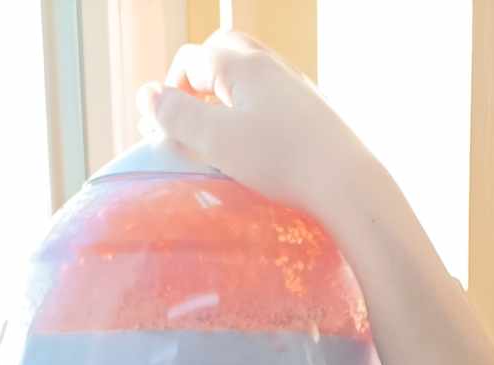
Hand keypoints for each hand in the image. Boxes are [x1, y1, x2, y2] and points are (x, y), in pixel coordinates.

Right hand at [136, 31, 379, 230]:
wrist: (346, 183)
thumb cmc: (279, 160)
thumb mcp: (217, 140)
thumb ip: (177, 117)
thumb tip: (146, 95)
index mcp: (241, 64)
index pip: (190, 61)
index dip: (168, 92)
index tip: (159, 130)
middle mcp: (268, 65)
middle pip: (220, 53)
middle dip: (196, 82)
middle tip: (186, 120)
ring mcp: (293, 87)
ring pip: (248, 75)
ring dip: (223, 95)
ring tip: (215, 132)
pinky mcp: (311, 113)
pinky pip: (270, 99)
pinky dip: (249, 111)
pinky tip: (252, 144)